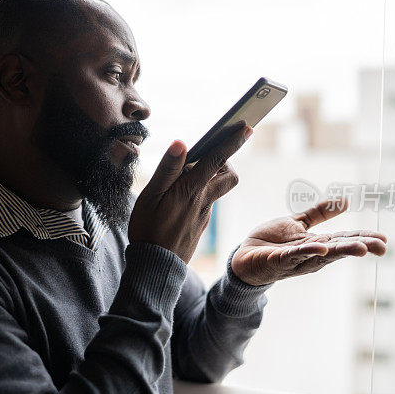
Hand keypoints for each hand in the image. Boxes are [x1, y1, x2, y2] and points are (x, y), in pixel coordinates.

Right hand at [129, 122, 253, 262]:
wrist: (156, 267)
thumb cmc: (147, 230)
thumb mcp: (150, 197)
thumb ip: (167, 169)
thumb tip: (182, 143)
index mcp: (190, 189)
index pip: (216, 159)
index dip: (232, 141)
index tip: (247, 126)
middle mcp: (203, 200)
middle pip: (228, 175)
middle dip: (225, 160)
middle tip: (207, 156)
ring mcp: (204, 214)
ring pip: (215, 189)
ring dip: (208, 177)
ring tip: (182, 179)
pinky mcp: (200, 225)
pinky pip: (205, 202)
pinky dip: (197, 194)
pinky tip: (177, 200)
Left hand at [230, 197, 387, 285]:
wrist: (244, 256)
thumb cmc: (271, 242)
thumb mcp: (298, 224)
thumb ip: (319, 213)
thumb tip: (345, 200)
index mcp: (318, 245)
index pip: (344, 240)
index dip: (364, 238)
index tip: (384, 240)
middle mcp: (311, 255)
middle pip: (338, 249)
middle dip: (360, 246)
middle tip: (381, 246)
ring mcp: (295, 259)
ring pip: (321, 254)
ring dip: (341, 251)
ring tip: (361, 248)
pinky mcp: (278, 260)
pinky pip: (293, 256)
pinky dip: (307, 252)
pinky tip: (321, 249)